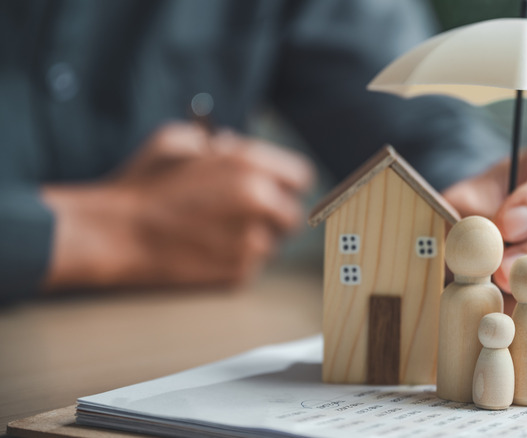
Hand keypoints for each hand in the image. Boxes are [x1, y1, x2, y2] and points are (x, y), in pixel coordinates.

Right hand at [43, 123, 314, 289]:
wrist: (115, 234)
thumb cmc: (142, 185)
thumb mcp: (178, 141)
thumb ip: (216, 141)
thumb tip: (235, 145)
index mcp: (249, 165)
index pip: (301, 176)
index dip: (285, 183)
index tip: (274, 189)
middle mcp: (259, 202)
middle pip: (292, 215)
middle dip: (273, 215)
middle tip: (245, 216)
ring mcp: (252, 240)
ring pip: (274, 243)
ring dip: (254, 239)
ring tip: (213, 232)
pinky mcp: (240, 272)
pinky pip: (252, 266)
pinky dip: (235, 261)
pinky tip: (204, 249)